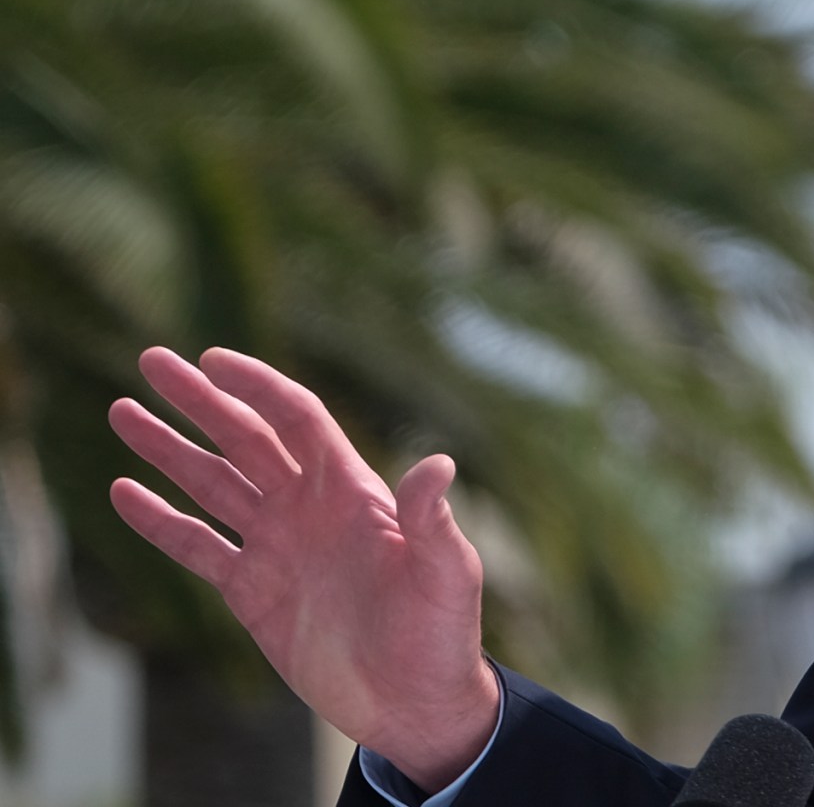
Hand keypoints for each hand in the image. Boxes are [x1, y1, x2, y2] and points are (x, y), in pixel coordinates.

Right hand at [108, 347, 499, 789]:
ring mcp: (278, 546)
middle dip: (200, 401)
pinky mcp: (252, 592)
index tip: (211, 359)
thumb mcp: (446, 572)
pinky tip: (124, 492)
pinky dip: (161, 521)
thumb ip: (431, 520)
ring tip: (122, 412)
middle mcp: (310, 507)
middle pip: (245, 438)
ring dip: (168, 449)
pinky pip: (198, 546)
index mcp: (353, 490)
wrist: (412, 701)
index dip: (257, 386)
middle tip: (152, 361)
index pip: (297, 419)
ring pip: (212, 483)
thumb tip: (438, 465)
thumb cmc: (441, 633)